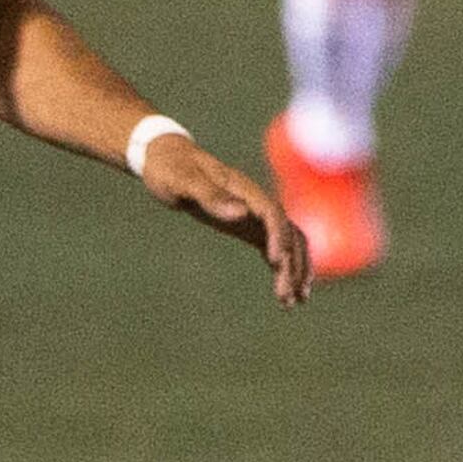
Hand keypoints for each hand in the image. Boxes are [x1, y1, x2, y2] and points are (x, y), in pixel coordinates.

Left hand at [138, 132, 312, 305]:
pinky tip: (286, 290)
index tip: (276, 262)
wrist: (167, 160)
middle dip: (291, 264)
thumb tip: (241, 213)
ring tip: (294, 302)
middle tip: (287, 297)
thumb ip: (211, 197)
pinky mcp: (249, 226)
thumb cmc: (172, 168)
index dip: (278, 236)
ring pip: (288, 243)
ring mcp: (255, 215)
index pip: (272, 214)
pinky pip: (275, 247)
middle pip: (286, 233)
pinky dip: (284, 268)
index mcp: (244, 189)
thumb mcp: (183, 181)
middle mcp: (256, 202)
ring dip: (295, 270)